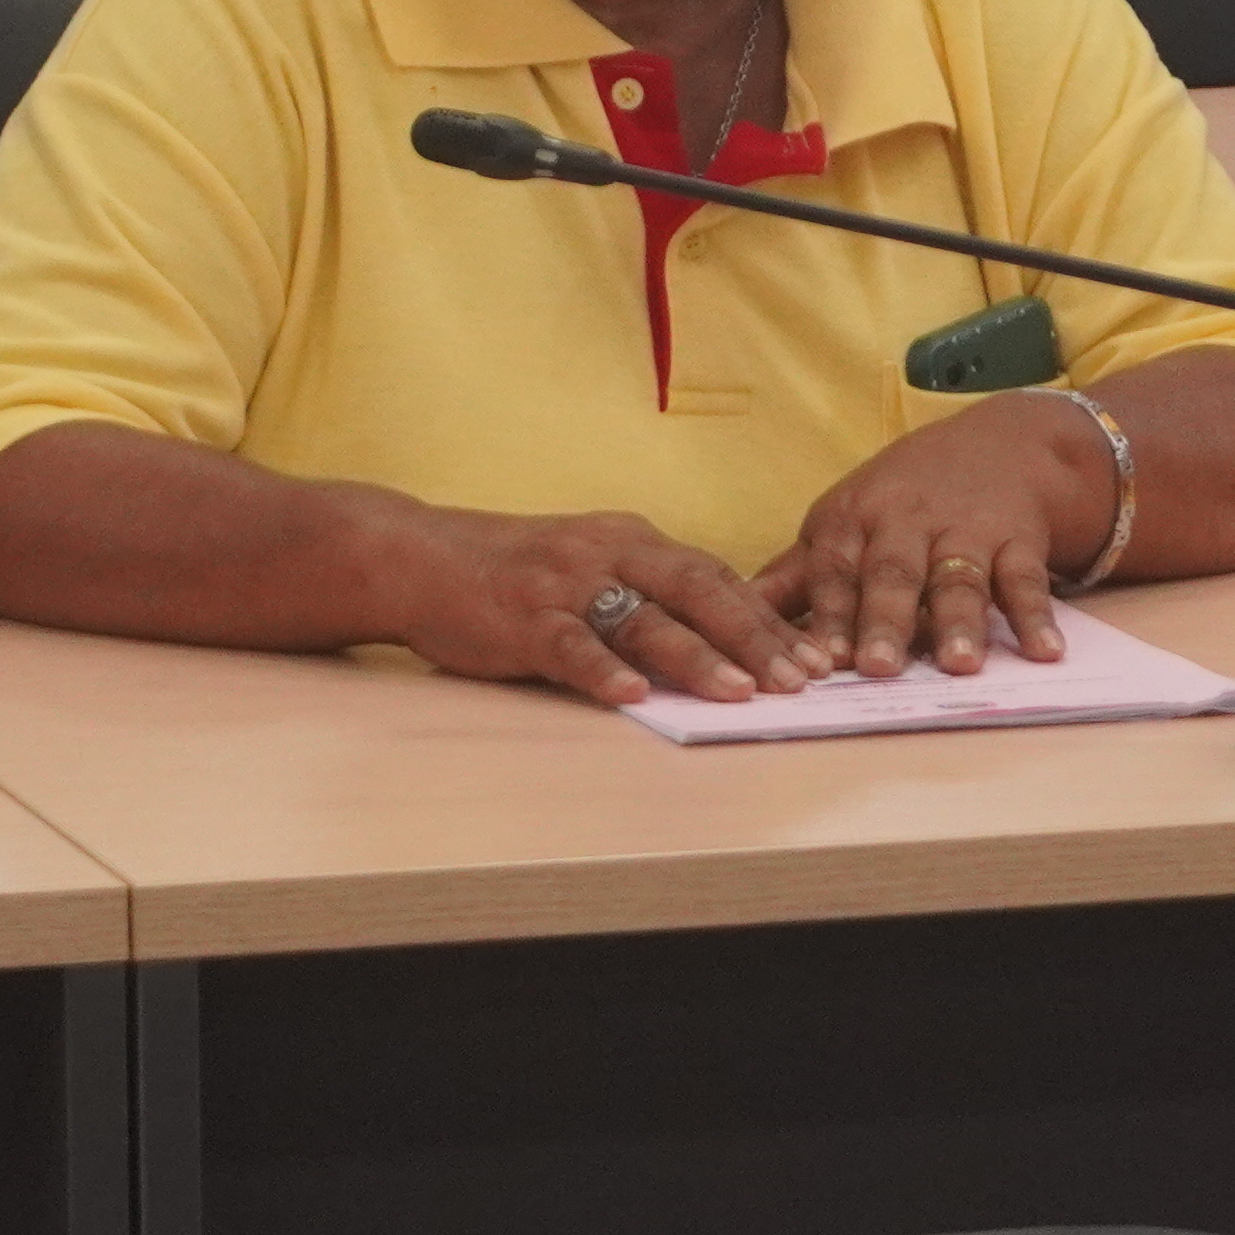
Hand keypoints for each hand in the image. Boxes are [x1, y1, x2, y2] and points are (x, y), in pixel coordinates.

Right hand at [368, 499, 817, 708]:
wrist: (420, 557)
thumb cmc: (515, 573)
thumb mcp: (592, 568)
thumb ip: (646, 596)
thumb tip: (720, 645)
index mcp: (632, 540)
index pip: (715, 576)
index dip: (767, 616)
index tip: (814, 655)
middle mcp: (608, 553)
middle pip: (696, 590)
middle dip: (754, 636)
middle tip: (800, 678)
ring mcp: (565, 584)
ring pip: (643, 618)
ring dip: (695, 656)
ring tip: (739, 692)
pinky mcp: (523, 617)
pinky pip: (569, 645)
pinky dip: (602, 669)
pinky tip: (632, 695)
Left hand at [761, 397, 1109, 676]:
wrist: (1001, 442)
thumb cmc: (903, 497)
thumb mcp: (844, 521)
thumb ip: (794, 577)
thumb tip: (729, 620)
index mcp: (851, 520)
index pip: (833, 572)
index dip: (826, 617)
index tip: (816, 666)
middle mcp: (904, 521)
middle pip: (891, 574)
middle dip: (882, 620)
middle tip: (876, 669)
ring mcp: (963, 529)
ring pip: (957, 577)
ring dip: (959, 622)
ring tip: (960, 665)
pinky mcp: (1017, 537)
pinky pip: (1027, 578)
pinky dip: (1035, 616)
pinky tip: (1044, 652)